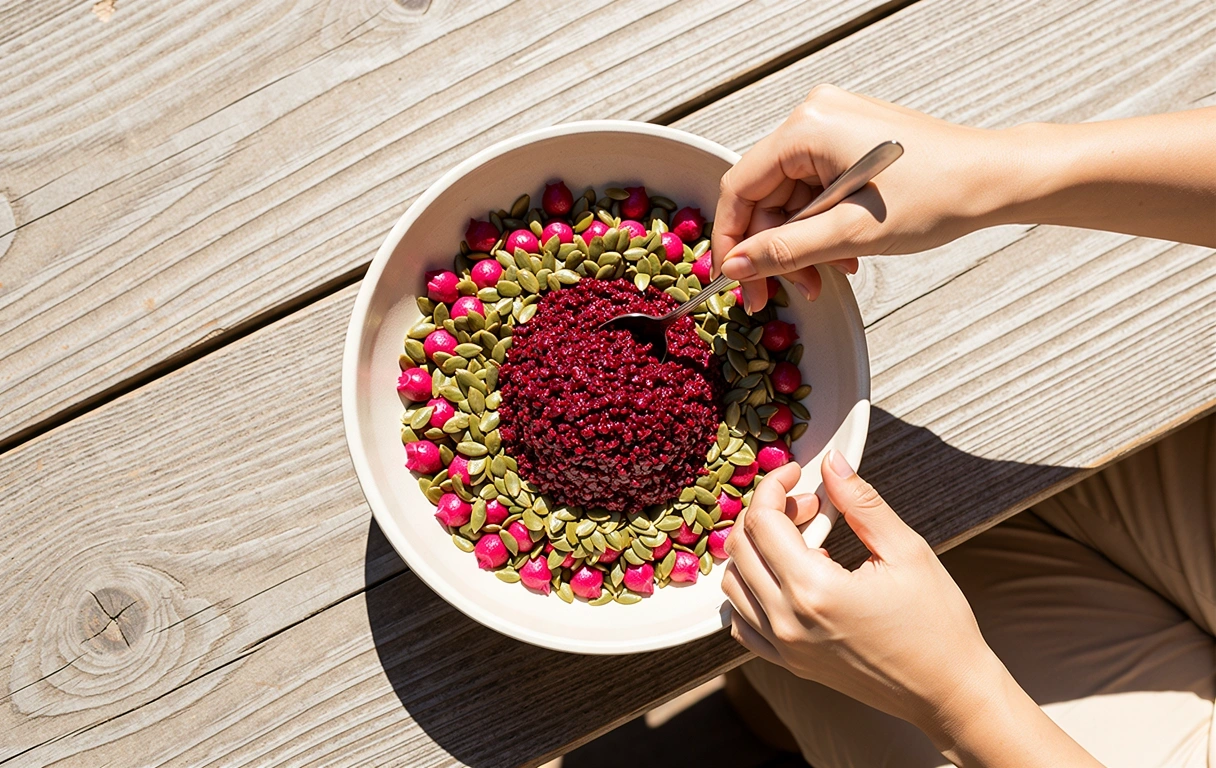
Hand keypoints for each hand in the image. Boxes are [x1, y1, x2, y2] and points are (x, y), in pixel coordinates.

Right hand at [712, 85, 1009, 310]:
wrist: (996, 179)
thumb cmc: (938, 193)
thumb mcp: (850, 234)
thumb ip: (784, 252)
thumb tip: (735, 268)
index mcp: (807, 128)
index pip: (740, 187)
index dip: (731, 240)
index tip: (734, 280)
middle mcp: (814, 118)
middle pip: (766, 196)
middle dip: (774, 249)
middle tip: (783, 293)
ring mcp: (833, 128)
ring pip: (791, 199)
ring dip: (802, 245)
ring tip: (827, 276)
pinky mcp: (850, 143)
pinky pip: (815, 191)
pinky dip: (822, 227)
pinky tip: (842, 254)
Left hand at [721, 452, 993, 733]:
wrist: (949, 691)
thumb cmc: (938, 624)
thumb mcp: (906, 551)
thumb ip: (862, 502)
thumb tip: (832, 460)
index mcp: (815, 590)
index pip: (762, 521)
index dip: (773, 486)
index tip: (796, 473)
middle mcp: (788, 621)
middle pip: (741, 547)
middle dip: (768, 512)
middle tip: (811, 504)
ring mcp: (784, 647)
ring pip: (734, 583)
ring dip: (756, 549)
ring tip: (803, 540)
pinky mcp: (789, 663)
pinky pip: (742, 622)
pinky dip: (751, 590)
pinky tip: (786, 577)